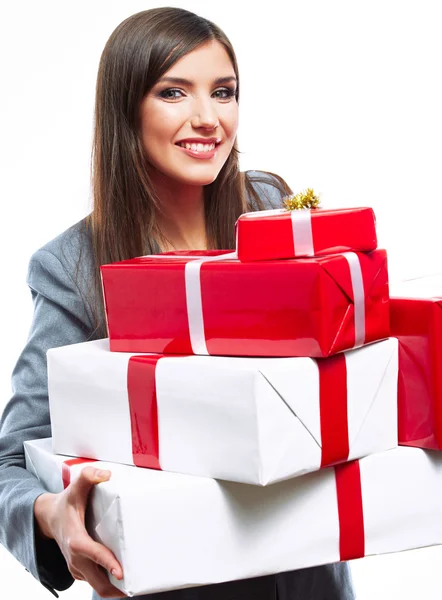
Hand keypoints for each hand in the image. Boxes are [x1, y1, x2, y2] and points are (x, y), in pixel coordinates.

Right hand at [34, 466, 125, 597]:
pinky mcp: (80, 570)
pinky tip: (124, 580)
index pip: (92, 554)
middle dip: (116, 588)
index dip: (106, 563)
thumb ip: (89, 477)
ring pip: (97, 584)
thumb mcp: (76, 487)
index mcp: (75, 539)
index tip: (121, 573)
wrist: (49, 517)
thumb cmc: (66, 503)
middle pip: (96, 581)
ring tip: (136, 587)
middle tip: (138, 588)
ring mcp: (77, 566)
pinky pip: (95, 581)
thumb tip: (106, 475)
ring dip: (114, 588)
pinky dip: (108, 583)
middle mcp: (75, 558)